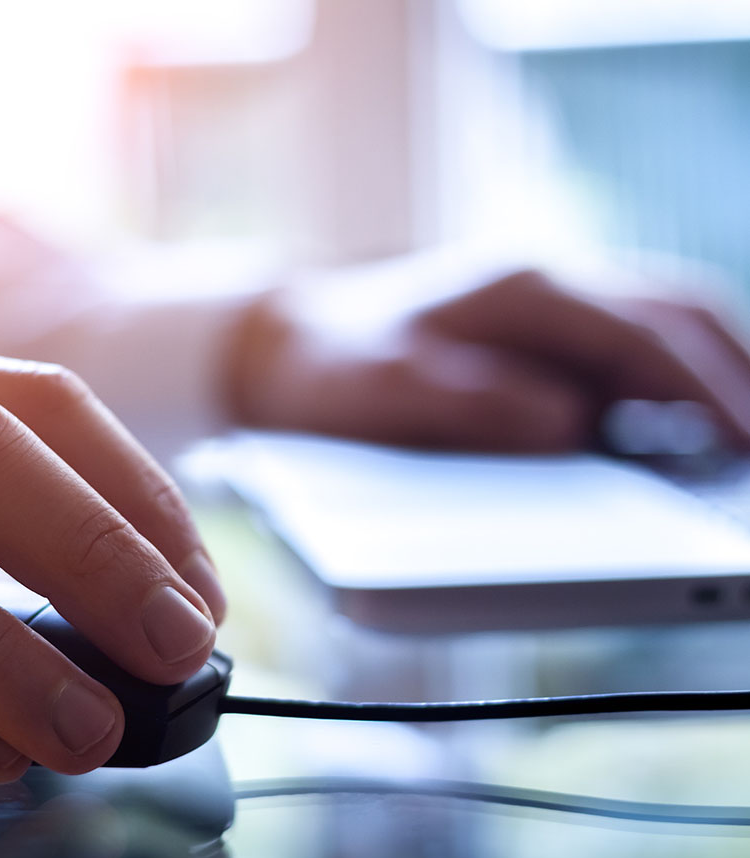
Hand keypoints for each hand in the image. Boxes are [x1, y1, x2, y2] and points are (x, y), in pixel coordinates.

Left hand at [228, 267, 749, 451]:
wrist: (285, 341)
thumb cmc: (328, 369)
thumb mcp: (381, 392)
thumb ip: (472, 406)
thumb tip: (567, 428)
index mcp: (518, 290)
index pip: (640, 338)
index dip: (703, 393)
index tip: (741, 443)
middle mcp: (543, 281)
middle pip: (675, 316)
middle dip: (732, 376)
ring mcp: (543, 300)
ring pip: (659, 323)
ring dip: (708, 374)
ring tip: (734, 442)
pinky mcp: (535, 328)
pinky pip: (624, 344)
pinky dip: (666, 381)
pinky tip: (674, 432)